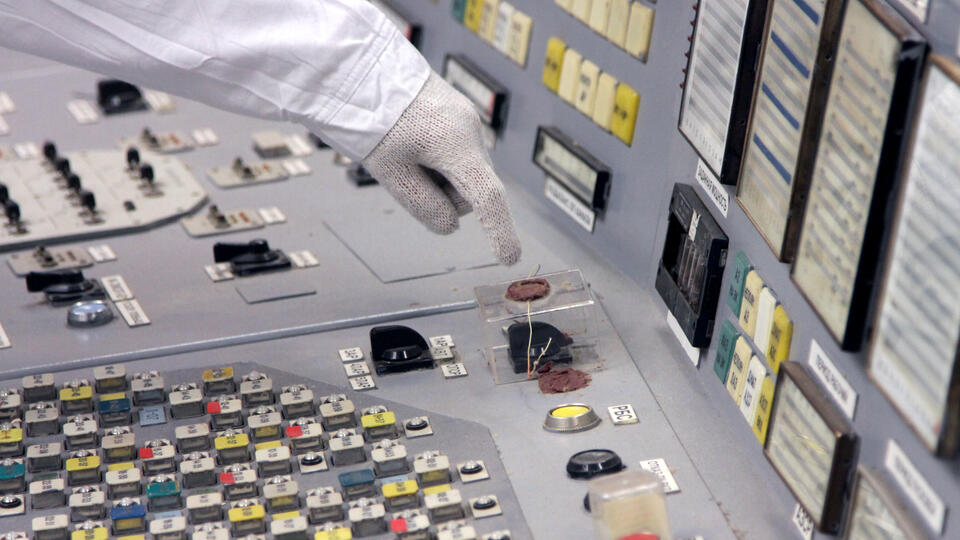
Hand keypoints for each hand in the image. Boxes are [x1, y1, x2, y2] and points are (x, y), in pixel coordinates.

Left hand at [363, 72, 520, 264]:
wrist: (360, 70)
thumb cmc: (372, 120)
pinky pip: (455, 153)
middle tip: (405, 176)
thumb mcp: (390, 173)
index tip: (510, 258)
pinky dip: (436, 161)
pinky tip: (410, 144)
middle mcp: (469, 130)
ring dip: (438, 178)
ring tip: (404, 155)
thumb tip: (449, 224)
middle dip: (445, 196)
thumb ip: (424, 206)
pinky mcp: (457, 115)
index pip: (487, 197)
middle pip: (471, 189)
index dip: (500, 231)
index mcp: (455, 145)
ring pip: (463, 172)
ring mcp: (466, 120)